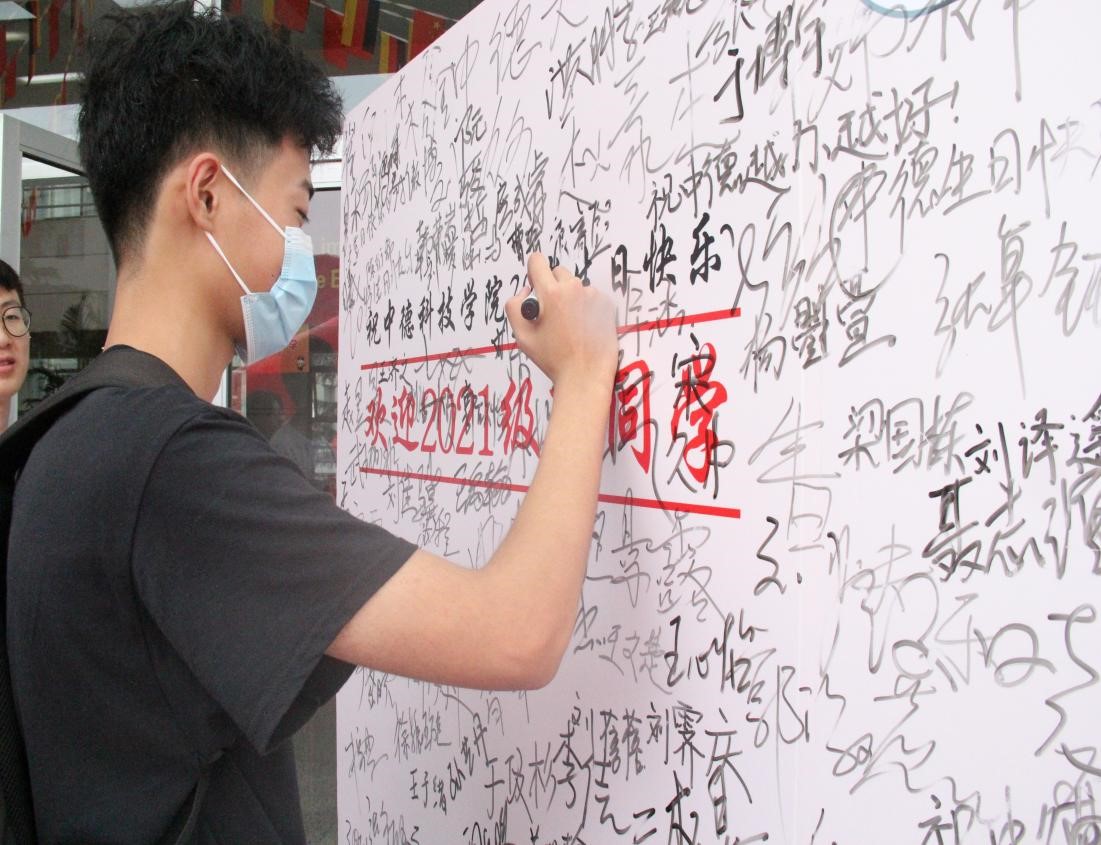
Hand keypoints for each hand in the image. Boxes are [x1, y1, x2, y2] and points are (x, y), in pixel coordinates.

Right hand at [505, 253, 617, 392]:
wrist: (584, 376)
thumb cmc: (553, 360)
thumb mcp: (522, 336)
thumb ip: (515, 306)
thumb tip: (526, 291)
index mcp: (551, 294)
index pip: (538, 262)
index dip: (533, 272)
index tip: (535, 285)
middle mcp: (574, 289)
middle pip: (558, 272)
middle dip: (552, 287)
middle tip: (552, 314)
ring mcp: (593, 296)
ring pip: (575, 286)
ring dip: (570, 298)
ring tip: (569, 325)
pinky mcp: (607, 305)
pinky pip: (591, 297)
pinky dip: (586, 307)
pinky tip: (583, 328)